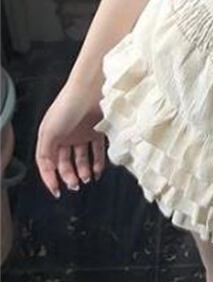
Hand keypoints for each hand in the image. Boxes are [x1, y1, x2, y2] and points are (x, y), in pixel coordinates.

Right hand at [35, 81, 107, 197]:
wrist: (90, 91)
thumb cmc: (67, 108)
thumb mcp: (49, 132)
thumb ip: (46, 153)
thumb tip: (49, 171)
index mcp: (50, 136)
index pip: (48, 163)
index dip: (50, 177)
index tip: (57, 190)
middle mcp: (65, 136)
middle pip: (65, 162)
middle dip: (69, 176)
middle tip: (76, 185)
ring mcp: (81, 134)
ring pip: (82, 159)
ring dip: (84, 171)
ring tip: (87, 179)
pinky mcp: (97, 131)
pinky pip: (97, 151)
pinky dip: (98, 163)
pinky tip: (98, 172)